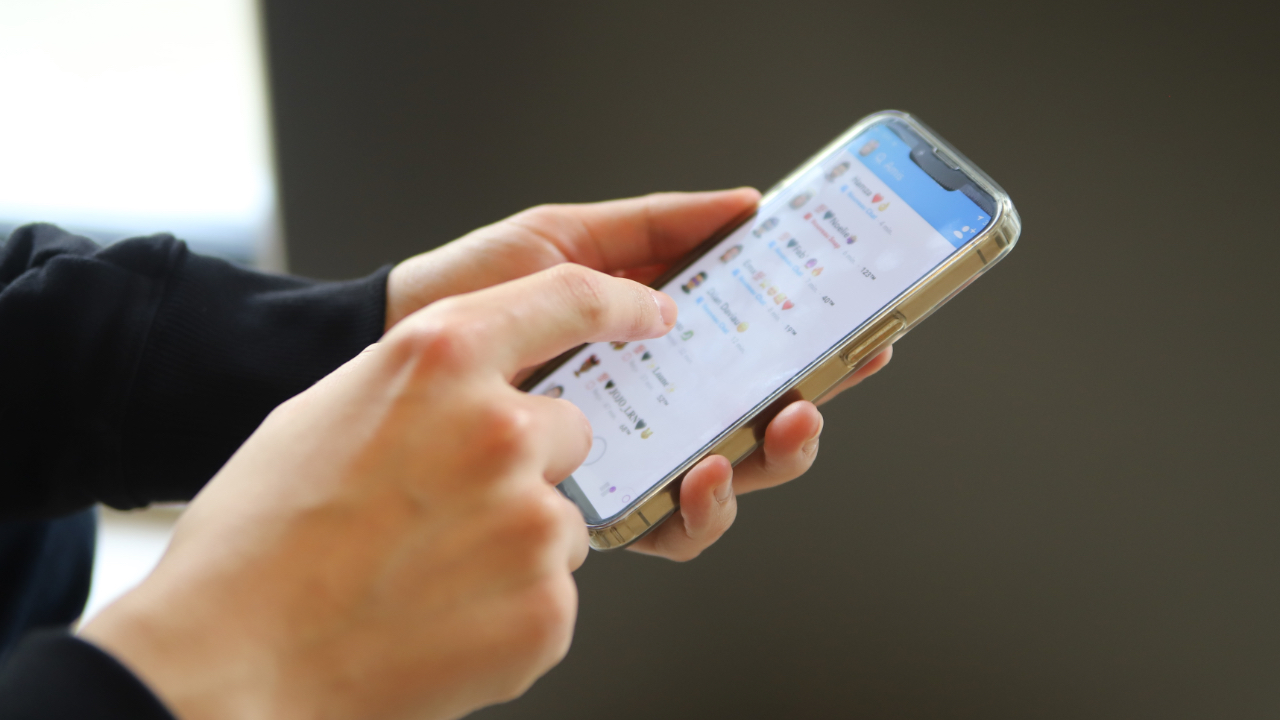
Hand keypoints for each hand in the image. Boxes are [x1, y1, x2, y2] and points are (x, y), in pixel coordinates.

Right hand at [80, 266, 677, 719]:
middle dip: (527, 465)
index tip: (650, 310)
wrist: (230, 663)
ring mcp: (530, 522)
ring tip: (425, 574)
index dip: (618, 302)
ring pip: (562, 519)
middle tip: (447, 510)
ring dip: (516, 542)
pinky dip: (510, 608)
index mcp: (440, 358)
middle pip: (570, 431)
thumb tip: (468, 388)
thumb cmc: (259, 539)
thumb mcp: (327, 412)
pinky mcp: (547, 608)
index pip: (566, 297)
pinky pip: (553, 592)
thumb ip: (421, 383)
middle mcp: (499, 429)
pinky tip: (438, 620)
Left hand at [385, 191, 892, 560]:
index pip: (752, 353)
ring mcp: (625, 460)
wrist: (391, 345)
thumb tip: (747, 205)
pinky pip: (667, 527)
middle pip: (755, 425)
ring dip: (767, 464)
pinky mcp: (593, 505)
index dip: (814, 349)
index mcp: (654, 344)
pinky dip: (699, 510)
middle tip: (820, 392)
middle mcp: (649, 408)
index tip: (865, 333)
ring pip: (727, 481)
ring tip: (773, 430)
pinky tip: (699, 474)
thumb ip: (658, 227)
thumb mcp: (568, 237)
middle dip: (804, 415)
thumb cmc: (469, 291)